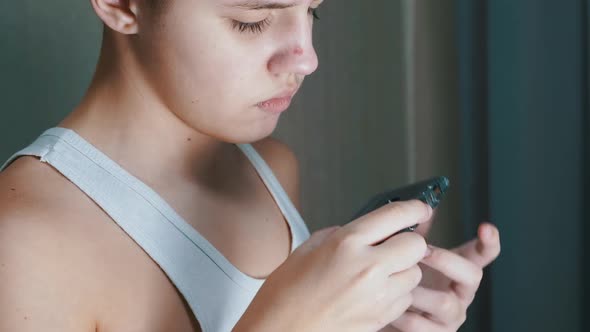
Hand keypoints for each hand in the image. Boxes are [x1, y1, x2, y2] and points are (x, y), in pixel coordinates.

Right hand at [235, 200, 432, 331]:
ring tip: (380, 273)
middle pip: (417, 245)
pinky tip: (375, 292)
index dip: (414, 207)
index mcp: (347, 243)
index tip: (419, 208)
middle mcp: (367, 268)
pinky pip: (405, 298)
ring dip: (403, 269)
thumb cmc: (287, 292)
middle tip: (394, 245)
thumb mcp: (309, 248)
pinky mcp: (380, 318)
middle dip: (409, 242)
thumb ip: (342, 235)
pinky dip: (397, 293)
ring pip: (415, 274)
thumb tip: (368, 231)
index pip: (396, 215)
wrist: (279, 331)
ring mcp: (377, 296)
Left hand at [386, 222, 500, 331]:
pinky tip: (388, 307)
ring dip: (420, 289)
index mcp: (456, 271)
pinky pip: (422, 326)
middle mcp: (460, 293)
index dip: (489, 242)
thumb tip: (416, 208)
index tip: (486, 227)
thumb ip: (415, 235)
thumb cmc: (400, 283)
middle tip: (423, 251)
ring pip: (446, 302)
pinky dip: (403, 315)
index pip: (482, 254)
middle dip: (447, 260)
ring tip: (397, 282)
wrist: (381, 315)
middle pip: (472, 275)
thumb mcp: (408, 257)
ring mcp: (451, 316)